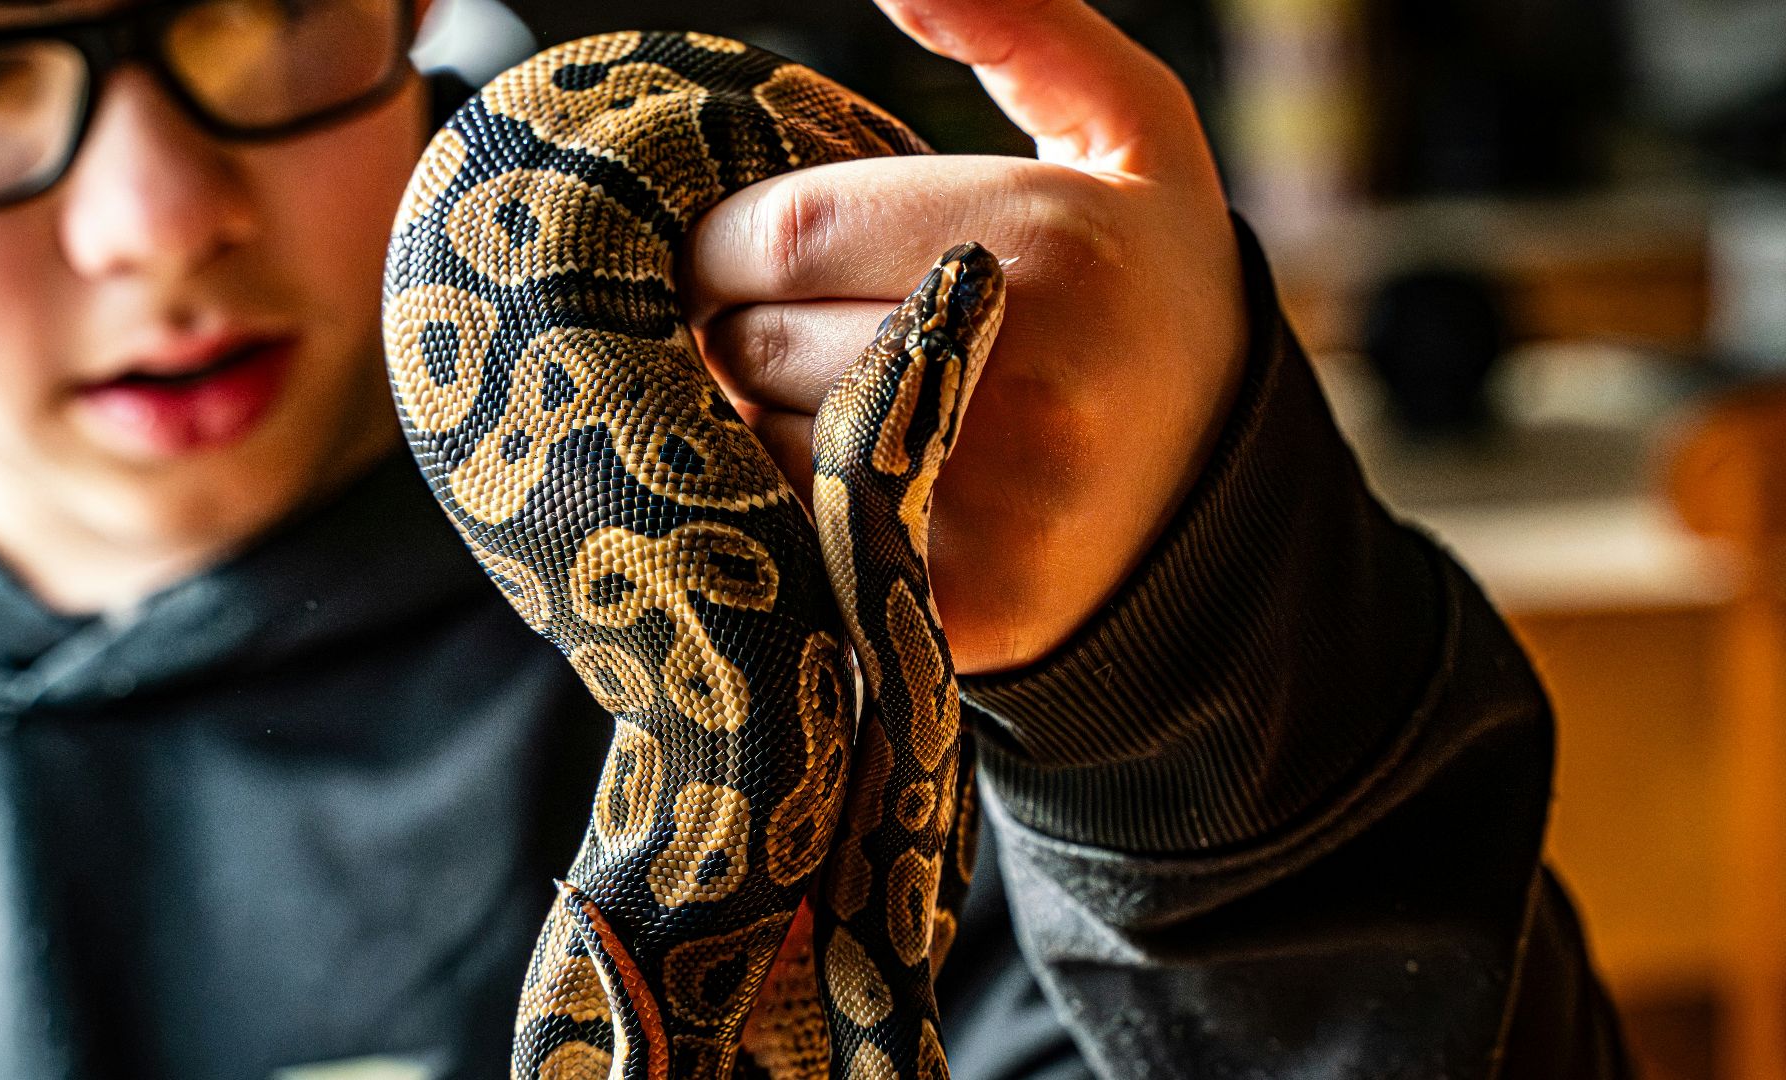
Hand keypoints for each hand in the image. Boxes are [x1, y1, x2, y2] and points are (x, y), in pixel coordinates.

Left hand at [683, 0, 1246, 674]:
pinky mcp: (956, 611)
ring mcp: (991, 513)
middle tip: (774, 326)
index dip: (720, 241)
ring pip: (757, 446)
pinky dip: (786, 508)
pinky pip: (794, 542)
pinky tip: (845, 482)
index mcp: (1047, 247)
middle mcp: (1020, 385)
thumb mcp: (1132, 134)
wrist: (1229, 502)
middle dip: (732, 329)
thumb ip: (1025, 27)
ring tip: (823, 399)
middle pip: (753, 342)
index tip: (727, 250)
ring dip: (751, 418)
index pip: (783, 230)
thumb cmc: (1153, 295)